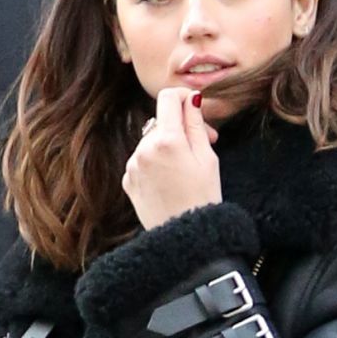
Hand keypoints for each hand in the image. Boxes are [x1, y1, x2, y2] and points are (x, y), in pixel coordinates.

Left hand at [122, 87, 220, 229]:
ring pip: (151, 142)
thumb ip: (196, 125)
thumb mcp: (208, 159)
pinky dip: (155, 164)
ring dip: (168, 147)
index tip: (195, 107)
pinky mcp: (128, 181)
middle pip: (161, 122)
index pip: (168, 98)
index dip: (184, 97)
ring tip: (187, 169)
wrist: (185, 240)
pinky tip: (171, 181)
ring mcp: (133, 166)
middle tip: (206, 144)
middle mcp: (143, 149)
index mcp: (166, 140)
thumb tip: (191, 99)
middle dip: (181, 127)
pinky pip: (142, 161)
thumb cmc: (202, 200)